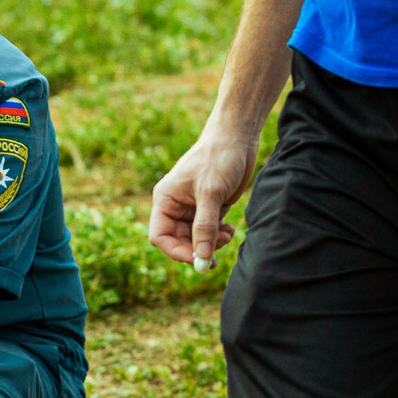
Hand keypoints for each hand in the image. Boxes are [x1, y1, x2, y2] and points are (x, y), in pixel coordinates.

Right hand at [147, 123, 258, 267]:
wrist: (237, 137)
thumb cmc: (218, 158)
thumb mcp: (210, 193)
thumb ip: (205, 226)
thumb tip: (201, 257)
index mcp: (165, 200)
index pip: (160, 236)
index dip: (176, 251)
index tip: (197, 259)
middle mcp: (175, 206)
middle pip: (178, 240)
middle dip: (196, 250)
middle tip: (215, 259)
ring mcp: (193, 207)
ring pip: (196, 238)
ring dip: (211, 243)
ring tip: (228, 236)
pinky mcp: (210, 206)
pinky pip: (210, 230)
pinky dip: (219, 235)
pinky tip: (230, 230)